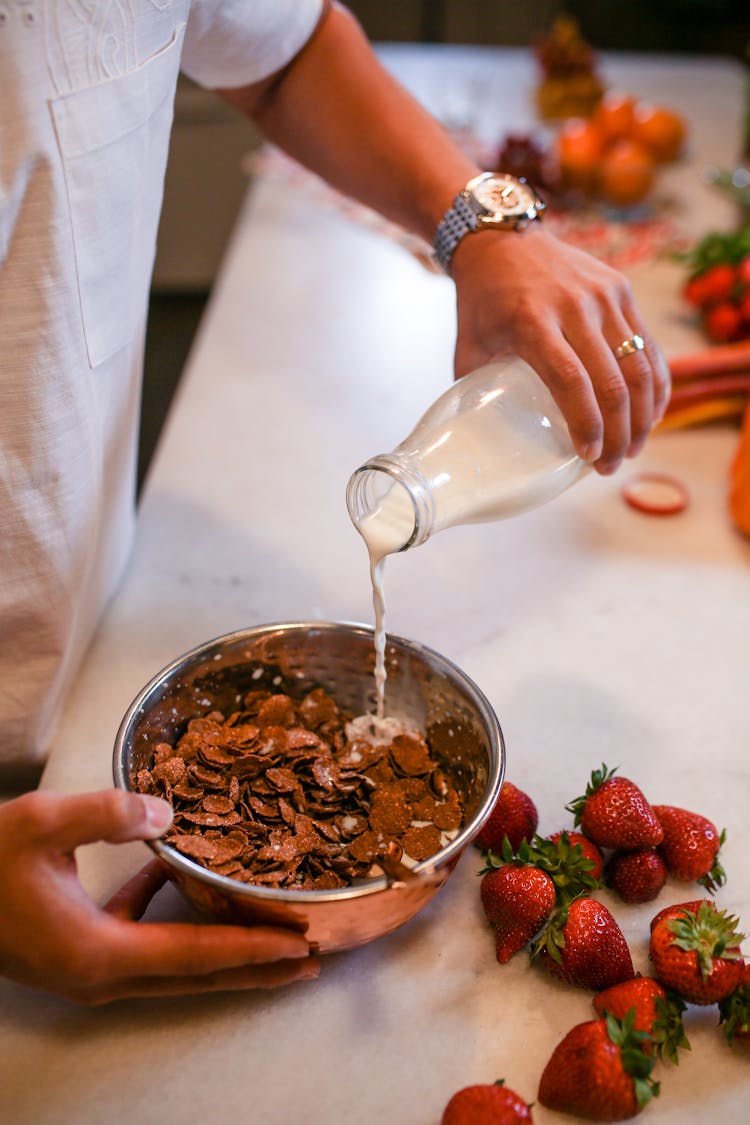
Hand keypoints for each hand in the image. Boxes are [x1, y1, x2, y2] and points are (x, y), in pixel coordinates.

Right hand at [0, 789, 318, 1003]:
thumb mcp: (42, 824)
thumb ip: (109, 815)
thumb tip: (167, 814)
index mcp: (98, 953)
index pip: (196, 955)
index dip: (253, 949)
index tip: (301, 947)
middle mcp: (99, 975)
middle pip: (196, 976)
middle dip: (255, 968)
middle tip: (310, 958)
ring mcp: (86, 970)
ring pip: (173, 966)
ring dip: (221, 950)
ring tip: (267, 935)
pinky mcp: (75, 953)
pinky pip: (137, 942)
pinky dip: (166, 919)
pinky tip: (171, 877)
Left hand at [451, 225, 670, 474]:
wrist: (500, 238)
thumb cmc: (481, 301)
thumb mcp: (468, 348)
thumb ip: (476, 393)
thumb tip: (484, 443)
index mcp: (532, 321)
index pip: (570, 381)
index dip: (586, 424)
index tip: (589, 457)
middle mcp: (574, 306)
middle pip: (612, 381)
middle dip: (619, 434)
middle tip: (611, 467)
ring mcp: (603, 295)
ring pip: (638, 365)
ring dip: (641, 415)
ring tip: (633, 448)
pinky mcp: (620, 289)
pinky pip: (647, 344)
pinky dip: (654, 384)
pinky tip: (650, 414)